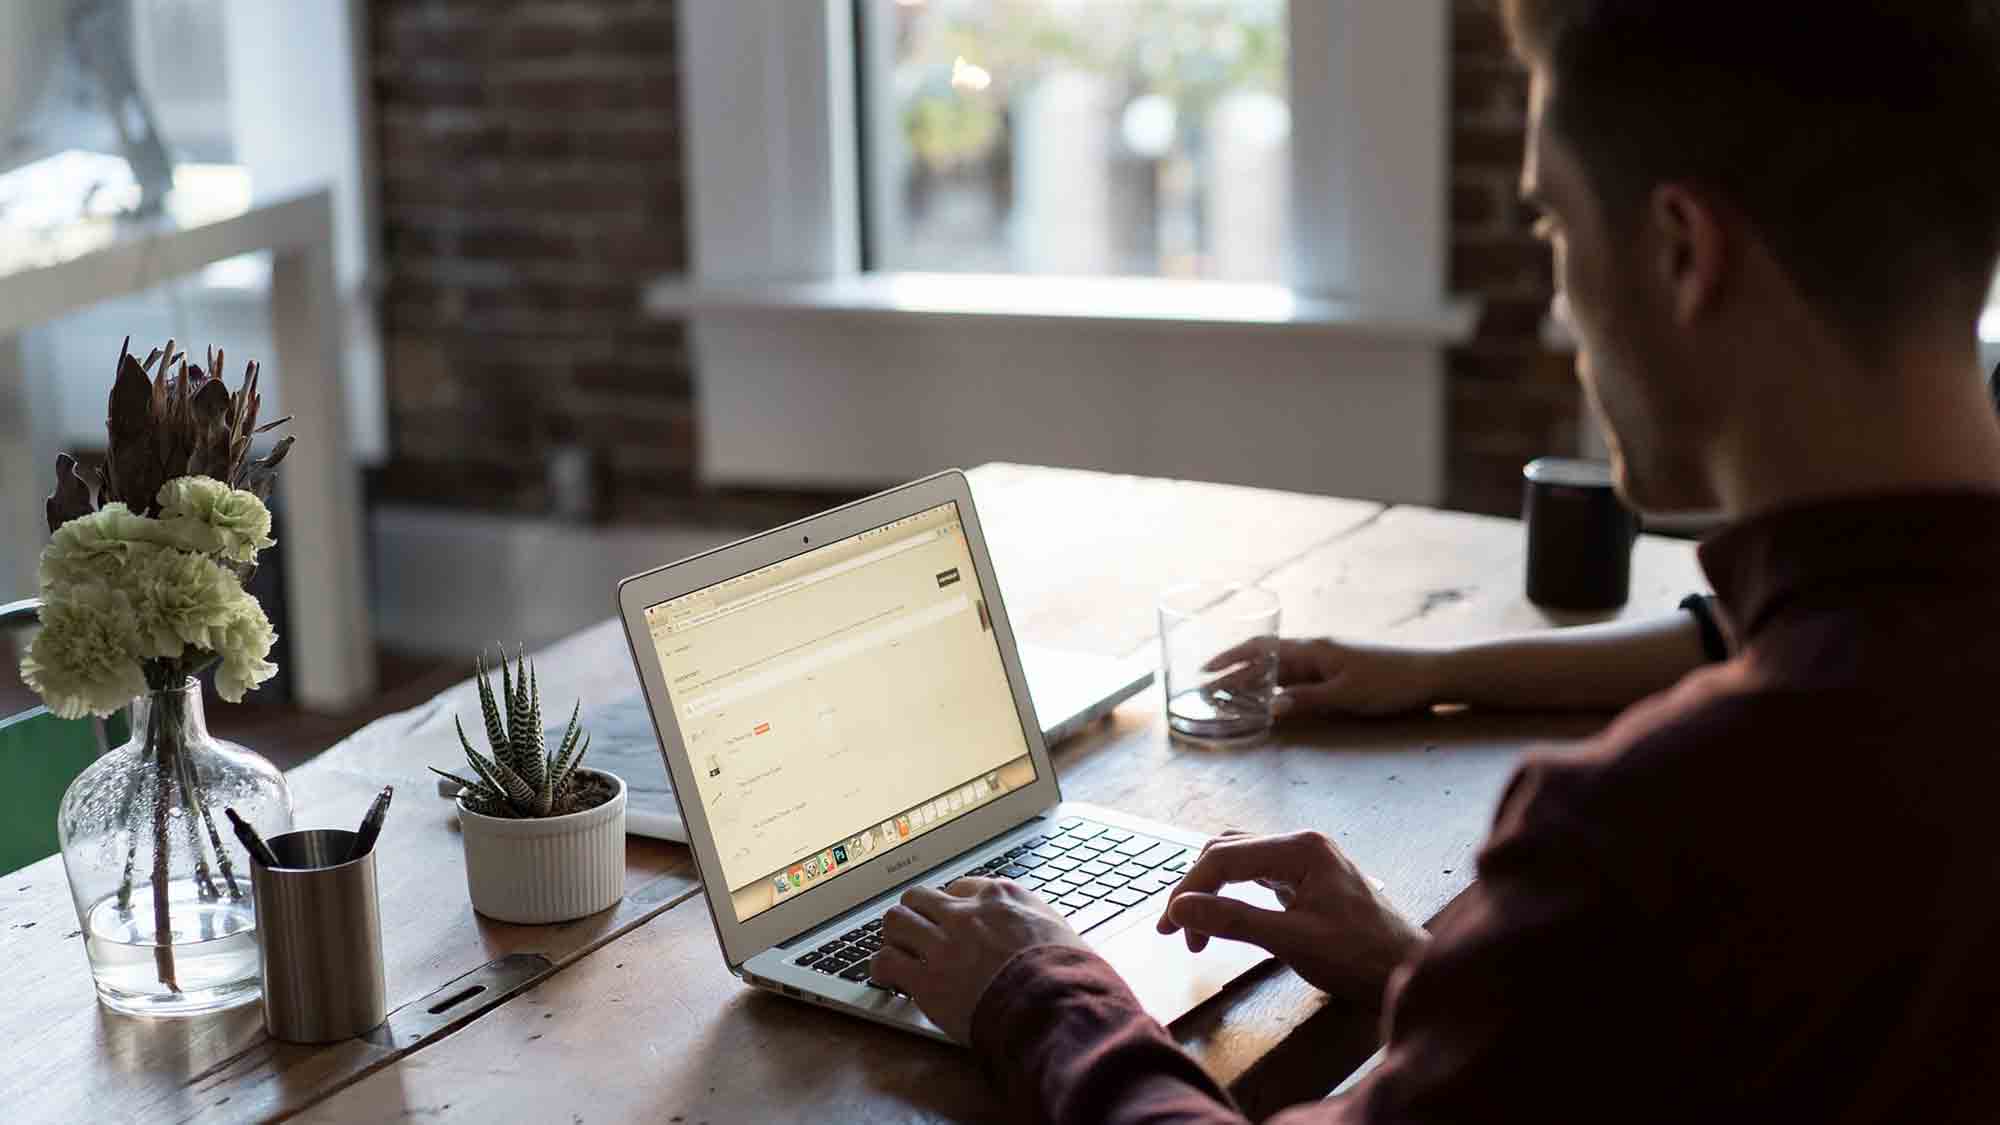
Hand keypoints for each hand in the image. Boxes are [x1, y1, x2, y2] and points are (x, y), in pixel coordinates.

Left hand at [871, 877, 1090, 1042]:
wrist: (1055, 1004)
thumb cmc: (1067, 973)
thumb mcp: (1058, 928)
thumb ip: (1034, 921)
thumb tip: (1033, 929)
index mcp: (1000, 897)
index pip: (961, 887)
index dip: (953, 905)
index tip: (952, 920)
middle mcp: (966, 913)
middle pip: (919, 897)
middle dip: (916, 913)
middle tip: (917, 932)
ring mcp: (943, 944)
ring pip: (895, 921)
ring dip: (894, 936)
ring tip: (897, 950)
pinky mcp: (927, 979)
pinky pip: (886, 962)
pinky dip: (882, 968)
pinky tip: (887, 977)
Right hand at [1158, 830, 1425, 998]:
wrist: (1410, 973)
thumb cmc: (1363, 958)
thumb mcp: (1293, 941)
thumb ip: (1234, 920)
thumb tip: (1181, 908)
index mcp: (1301, 848)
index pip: (1224, 857)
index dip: (1189, 890)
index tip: (1170, 927)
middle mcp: (1302, 844)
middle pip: (1227, 852)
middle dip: (1196, 890)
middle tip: (1176, 932)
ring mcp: (1306, 861)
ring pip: (1239, 861)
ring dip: (1212, 891)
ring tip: (1195, 929)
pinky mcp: (1308, 880)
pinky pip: (1257, 875)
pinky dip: (1233, 895)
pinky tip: (1225, 917)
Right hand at [1208, 637, 1446, 718]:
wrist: (1430, 674)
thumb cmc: (1390, 683)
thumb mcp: (1346, 695)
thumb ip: (1307, 700)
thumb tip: (1270, 707)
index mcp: (1313, 650)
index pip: (1261, 649)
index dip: (1231, 658)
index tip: (1205, 670)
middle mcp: (1315, 650)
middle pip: (1265, 657)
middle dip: (1234, 671)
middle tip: (1207, 689)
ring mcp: (1326, 660)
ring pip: (1279, 667)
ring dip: (1253, 679)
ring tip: (1228, 695)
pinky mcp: (1337, 670)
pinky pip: (1297, 676)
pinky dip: (1276, 685)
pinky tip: (1269, 698)